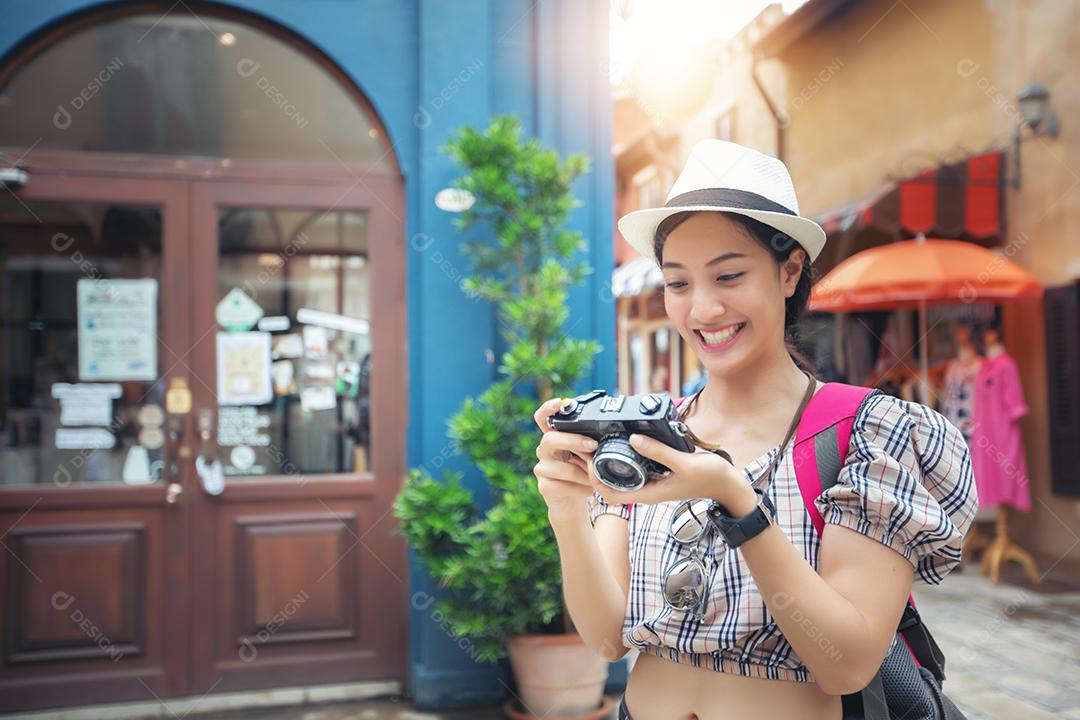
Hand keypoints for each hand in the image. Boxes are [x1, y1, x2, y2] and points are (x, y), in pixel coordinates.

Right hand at [532, 398, 601, 519]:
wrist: (573, 504)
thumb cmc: (582, 475)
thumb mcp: (588, 456)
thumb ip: (591, 444)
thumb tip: (610, 434)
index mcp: (555, 438)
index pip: (543, 419)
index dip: (548, 409)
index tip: (559, 402)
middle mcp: (545, 450)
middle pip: (549, 438)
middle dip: (573, 441)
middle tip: (593, 445)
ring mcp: (542, 469)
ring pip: (560, 466)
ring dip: (582, 472)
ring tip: (596, 478)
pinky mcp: (544, 486)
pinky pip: (563, 484)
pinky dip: (580, 487)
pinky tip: (588, 489)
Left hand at [592, 433, 752, 510]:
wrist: (728, 486)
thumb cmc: (710, 477)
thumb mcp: (684, 462)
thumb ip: (659, 452)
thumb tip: (633, 438)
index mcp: (649, 493)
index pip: (609, 495)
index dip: (593, 479)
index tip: (589, 459)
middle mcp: (647, 490)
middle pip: (610, 486)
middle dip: (594, 469)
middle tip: (588, 447)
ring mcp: (652, 483)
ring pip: (621, 478)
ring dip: (606, 463)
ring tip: (598, 442)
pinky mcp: (657, 475)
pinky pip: (634, 470)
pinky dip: (624, 459)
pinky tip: (623, 442)